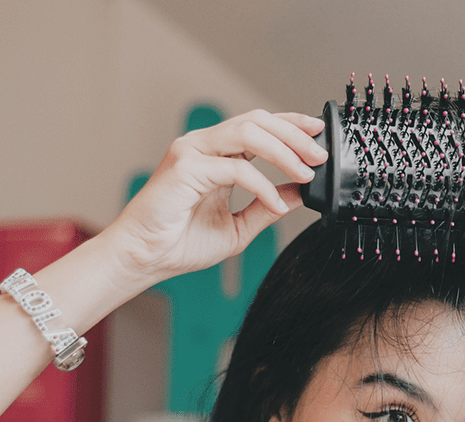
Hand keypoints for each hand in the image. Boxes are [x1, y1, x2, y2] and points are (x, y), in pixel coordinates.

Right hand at [109, 109, 326, 284]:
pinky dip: (261, 185)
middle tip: (319, 155)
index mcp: (217, 155)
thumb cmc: (181, 243)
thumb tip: (300, 192)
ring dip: (283, 151)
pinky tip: (275, 203)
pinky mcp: (185, 168)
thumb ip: (267, 206)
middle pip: (257, 121)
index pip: (259, 126)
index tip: (318, 132)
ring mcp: (192, 152)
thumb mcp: (239, 226)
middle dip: (294, 134)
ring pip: (248, 133)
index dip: (291, 124)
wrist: (145, 258)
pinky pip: (235, 168)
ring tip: (305, 172)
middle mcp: (204, 146)